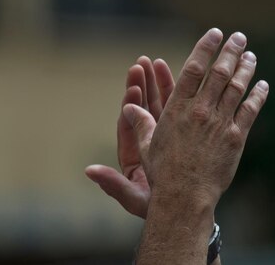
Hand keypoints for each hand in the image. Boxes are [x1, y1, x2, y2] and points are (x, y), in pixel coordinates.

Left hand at [85, 56, 174, 217]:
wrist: (185, 211)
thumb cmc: (160, 209)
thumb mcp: (135, 198)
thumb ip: (114, 184)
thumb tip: (89, 171)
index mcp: (133, 155)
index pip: (129, 124)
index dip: (130, 104)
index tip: (132, 87)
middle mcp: (147, 142)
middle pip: (142, 109)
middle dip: (141, 86)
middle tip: (140, 64)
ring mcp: (164, 137)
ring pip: (160, 106)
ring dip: (157, 84)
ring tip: (154, 62)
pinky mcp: (181, 135)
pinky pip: (177, 112)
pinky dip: (177, 95)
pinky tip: (180, 77)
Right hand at [124, 28, 268, 208]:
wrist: (185, 196)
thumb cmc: (163, 172)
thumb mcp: (146, 145)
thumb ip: (141, 123)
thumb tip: (128, 107)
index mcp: (178, 108)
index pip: (194, 68)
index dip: (205, 48)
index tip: (215, 33)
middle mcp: (201, 110)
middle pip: (219, 73)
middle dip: (231, 51)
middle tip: (239, 36)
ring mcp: (220, 123)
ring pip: (237, 88)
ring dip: (246, 68)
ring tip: (251, 55)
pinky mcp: (236, 137)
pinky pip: (250, 110)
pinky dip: (258, 95)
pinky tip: (263, 84)